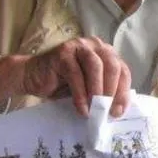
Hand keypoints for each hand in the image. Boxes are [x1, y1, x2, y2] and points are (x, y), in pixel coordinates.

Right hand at [0, 37, 129, 116]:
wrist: (33, 78)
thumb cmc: (64, 85)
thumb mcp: (89, 90)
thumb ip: (104, 93)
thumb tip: (117, 111)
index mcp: (106, 54)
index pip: (122, 71)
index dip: (123, 92)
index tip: (117, 112)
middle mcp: (95, 46)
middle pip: (112, 66)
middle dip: (112, 91)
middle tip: (107, 111)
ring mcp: (79, 46)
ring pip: (96, 66)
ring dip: (97, 91)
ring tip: (95, 110)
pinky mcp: (63, 53)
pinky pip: (76, 74)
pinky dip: (81, 94)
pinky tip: (81, 108)